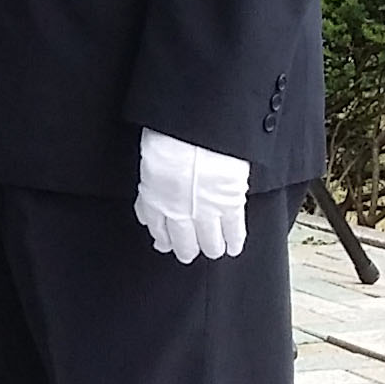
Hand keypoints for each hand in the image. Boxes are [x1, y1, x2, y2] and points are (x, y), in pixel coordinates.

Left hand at [135, 130, 249, 262]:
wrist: (194, 130)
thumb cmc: (168, 134)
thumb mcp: (150, 156)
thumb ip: (152, 180)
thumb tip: (150, 194)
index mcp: (154, 197)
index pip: (156, 226)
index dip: (162, 237)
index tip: (163, 242)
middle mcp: (177, 211)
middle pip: (182, 242)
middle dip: (184, 249)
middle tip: (187, 253)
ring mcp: (205, 211)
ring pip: (208, 242)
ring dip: (210, 248)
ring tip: (212, 251)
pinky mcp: (230, 205)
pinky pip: (233, 231)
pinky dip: (234, 241)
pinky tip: (234, 247)